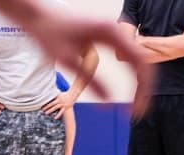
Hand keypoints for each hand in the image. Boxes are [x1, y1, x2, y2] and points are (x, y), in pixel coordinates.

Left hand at [1, 6, 153, 115]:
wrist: (39, 15)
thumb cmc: (49, 32)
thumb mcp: (67, 60)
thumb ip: (89, 82)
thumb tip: (108, 103)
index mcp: (110, 32)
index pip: (138, 63)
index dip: (141, 88)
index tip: (136, 108)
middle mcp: (117, 30)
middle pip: (143, 62)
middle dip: (143, 88)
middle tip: (137, 111)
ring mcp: (116, 33)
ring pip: (139, 61)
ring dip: (140, 82)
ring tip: (135, 104)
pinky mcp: (111, 37)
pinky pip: (129, 57)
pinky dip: (131, 74)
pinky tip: (129, 90)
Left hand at [43, 93, 77, 119]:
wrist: (73, 95)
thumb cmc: (65, 94)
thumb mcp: (59, 94)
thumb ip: (54, 96)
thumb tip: (48, 96)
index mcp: (58, 97)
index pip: (50, 100)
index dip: (46, 102)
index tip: (41, 105)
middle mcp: (60, 101)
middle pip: (52, 104)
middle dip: (46, 107)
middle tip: (42, 110)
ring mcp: (63, 104)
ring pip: (55, 108)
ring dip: (50, 110)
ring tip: (46, 113)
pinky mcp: (66, 108)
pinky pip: (61, 112)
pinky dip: (58, 115)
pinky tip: (55, 118)